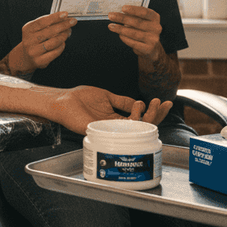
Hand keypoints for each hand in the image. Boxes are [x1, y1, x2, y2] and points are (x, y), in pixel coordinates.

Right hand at [10, 12, 75, 71]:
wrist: (26, 57)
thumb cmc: (34, 41)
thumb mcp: (36, 29)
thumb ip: (47, 24)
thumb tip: (63, 19)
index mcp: (28, 29)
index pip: (42, 21)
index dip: (54, 17)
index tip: (65, 14)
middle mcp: (29, 40)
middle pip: (50, 31)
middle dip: (63, 25)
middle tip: (72, 21)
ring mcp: (34, 51)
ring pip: (54, 42)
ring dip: (64, 36)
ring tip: (67, 32)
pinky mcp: (40, 61)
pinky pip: (55, 52)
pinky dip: (61, 46)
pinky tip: (62, 43)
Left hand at [51, 88, 171, 134]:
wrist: (63, 100)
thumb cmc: (80, 98)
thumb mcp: (107, 96)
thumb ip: (123, 101)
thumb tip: (140, 102)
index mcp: (116, 119)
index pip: (139, 119)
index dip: (153, 112)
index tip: (163, 102)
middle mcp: (115, 126)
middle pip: (141, 126)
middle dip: (156, 116)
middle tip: (163, 104)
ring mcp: (109, 130)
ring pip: (135, 129)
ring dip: (148, 117)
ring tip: (150, 104)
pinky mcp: (101, 130)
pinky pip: (122, 130)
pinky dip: (134, 120)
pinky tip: (138, 109)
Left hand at [107, 5, 162, 61]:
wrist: (151, 47)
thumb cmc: (143, 30)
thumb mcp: (143, 20)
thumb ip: (134, 16)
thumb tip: (119, 12)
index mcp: (155, 18)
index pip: (145, 12)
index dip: (134, 10)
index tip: (123, 8)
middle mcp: (156, 28)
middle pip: (137, 22)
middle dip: (122, 18)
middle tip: (111, 16)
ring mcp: (153, 39)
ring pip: (133, 33)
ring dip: (120, 29)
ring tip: (111, 26)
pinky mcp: (148, 48)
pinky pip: (133, 43)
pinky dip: (125, 38)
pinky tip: (119, 35)